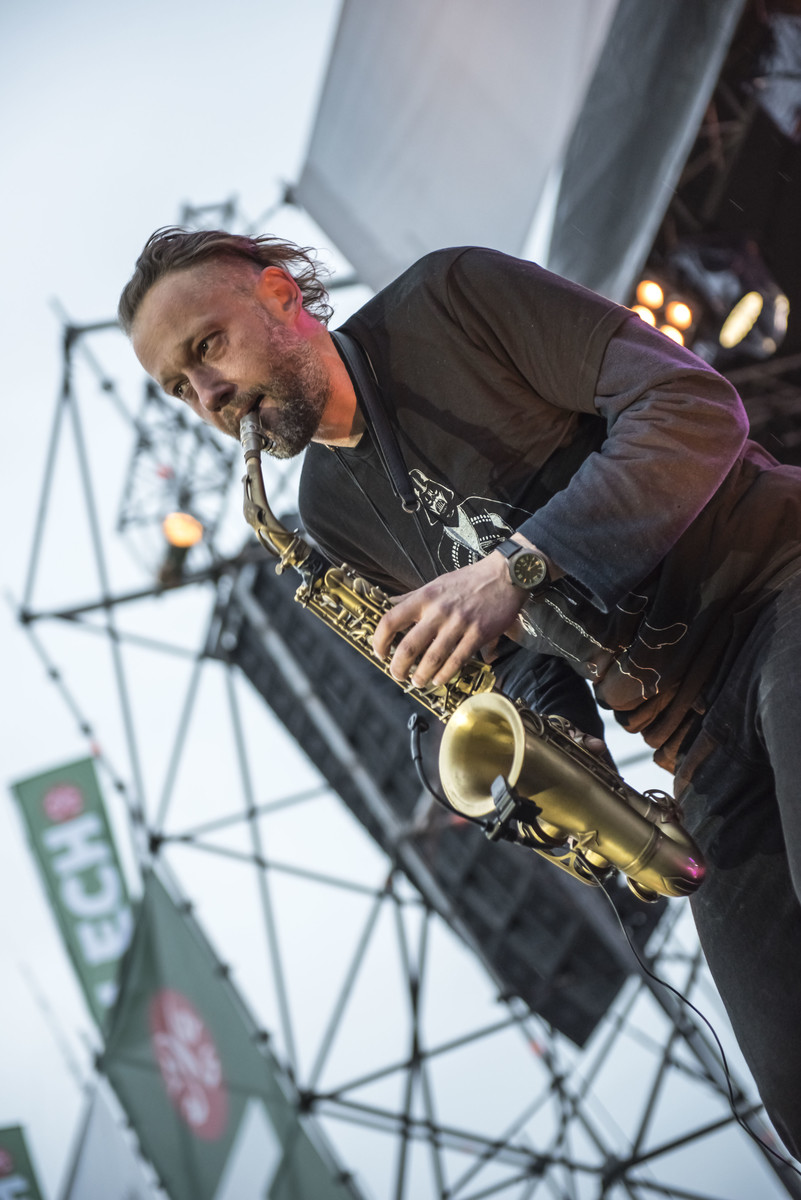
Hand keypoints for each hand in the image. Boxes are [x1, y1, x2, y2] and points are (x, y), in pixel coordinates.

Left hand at [372, 552, 526, 686]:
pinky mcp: (478, 634)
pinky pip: (457, 660)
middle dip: (399, 666)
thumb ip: (413, 596)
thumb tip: (390, 603)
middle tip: (397, 674)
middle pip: (409, 646)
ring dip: (421, 675)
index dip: (380, 640)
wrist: (505, 575)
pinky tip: (438, 679)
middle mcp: (439, 611)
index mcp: (425, 597)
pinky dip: (445, 674)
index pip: (391, 620)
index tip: (380, 652)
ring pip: (433, 657)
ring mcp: (459, 623)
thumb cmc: (469, 580)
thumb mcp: (436, 583)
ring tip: (417, 681)